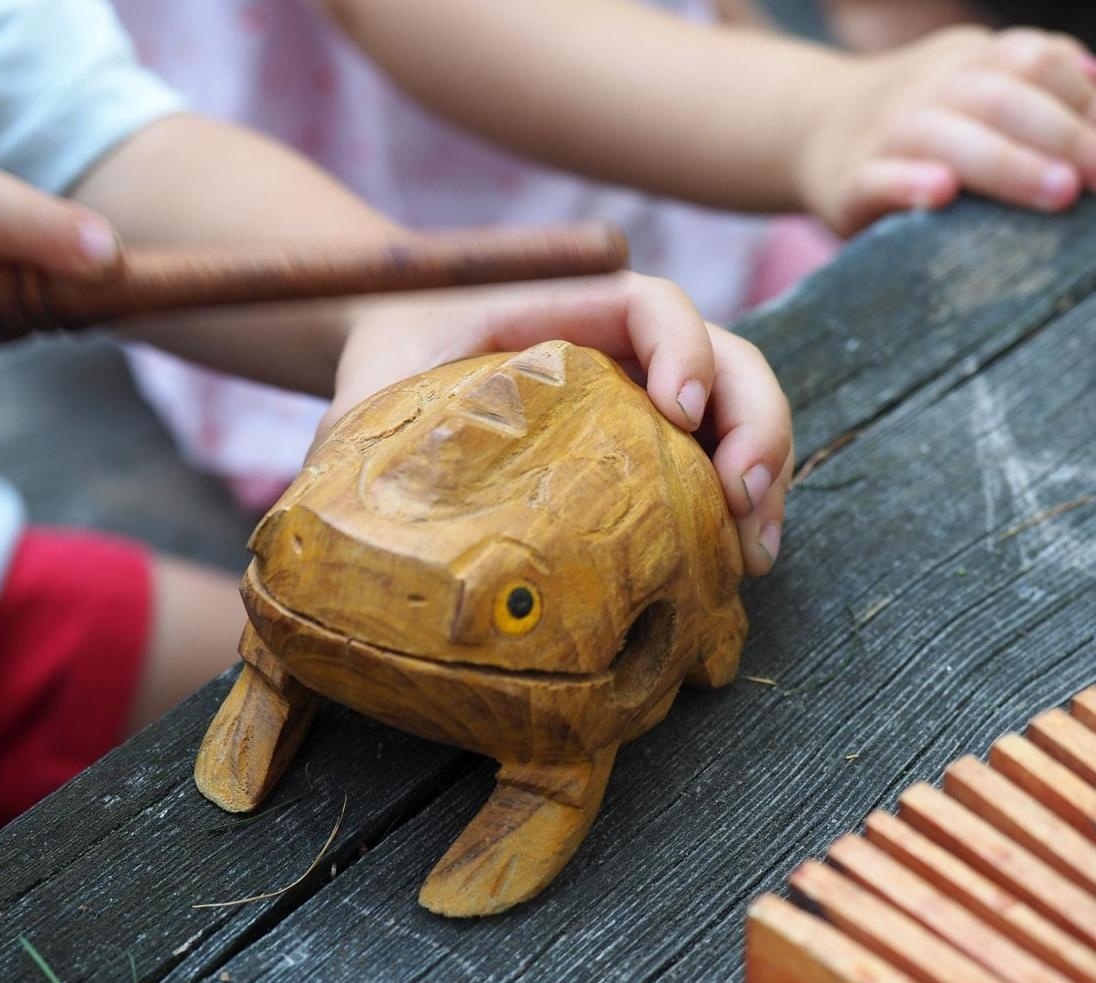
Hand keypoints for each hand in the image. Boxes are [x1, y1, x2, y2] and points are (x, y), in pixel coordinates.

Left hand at [321, 273, 794, 575]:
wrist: (394, 376)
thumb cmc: (382, 374)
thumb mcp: (366, 396)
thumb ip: (359, 427)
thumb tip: (332, 506)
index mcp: (561, 312)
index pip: (650, 305)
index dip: (682, 346)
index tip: (678, 408)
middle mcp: (621, 348)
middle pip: (724, 357)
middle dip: (752, 420)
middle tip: (741, 497)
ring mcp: (644, 397)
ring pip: (737, 412)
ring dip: (763, 473)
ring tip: (755, 552)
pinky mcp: (652, 448)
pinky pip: (716, 464)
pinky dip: (742, 507)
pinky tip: (740, 564)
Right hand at [799, 26, 1095, 232]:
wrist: (811, 129)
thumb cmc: (918, 118)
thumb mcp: (974, 79)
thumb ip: (1035, 78)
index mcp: (966, 60)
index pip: (1031, 61)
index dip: (1083, 97)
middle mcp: (927, 88)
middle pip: (1000, 96)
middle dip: (1065, 135)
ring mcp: (886, 134)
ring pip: (945, 135)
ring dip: (1009, 162)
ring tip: (1060, 192)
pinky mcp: (849, 182)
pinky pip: (878, 179)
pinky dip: (909, 183)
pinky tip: (942, 194)